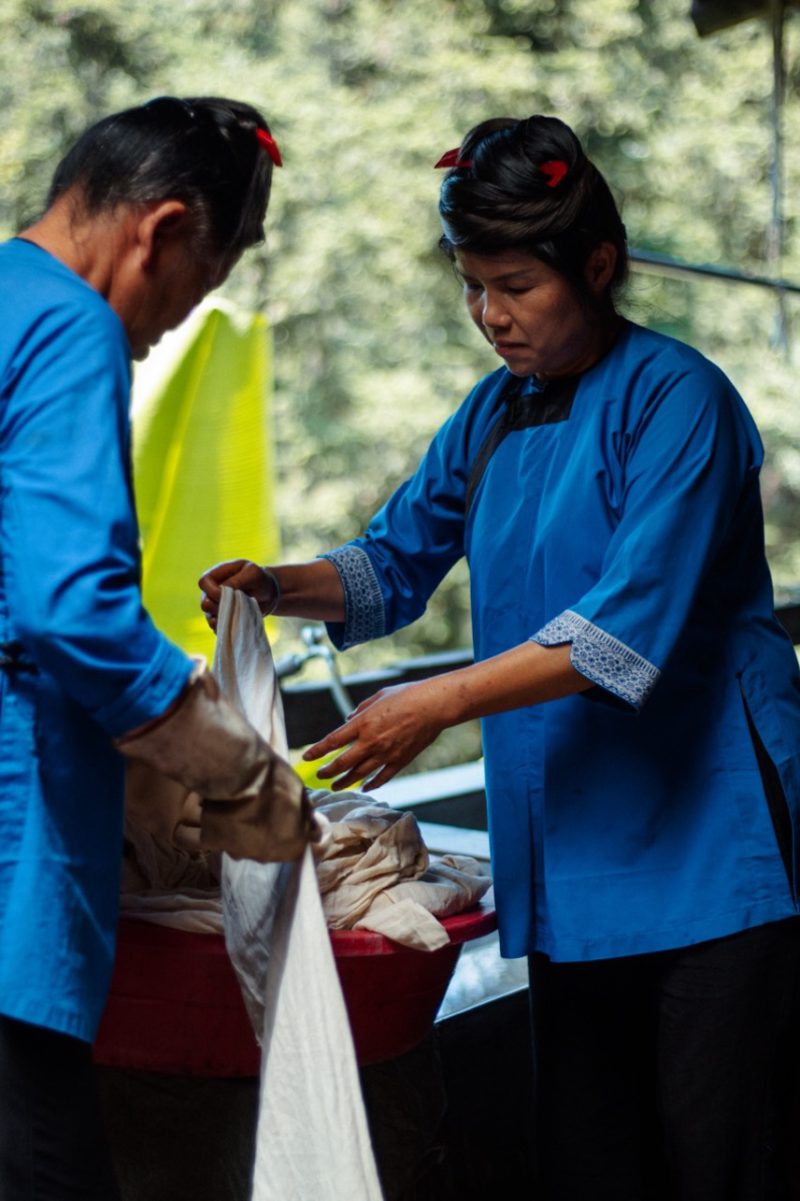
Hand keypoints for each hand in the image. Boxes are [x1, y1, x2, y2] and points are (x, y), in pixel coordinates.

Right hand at [198, 559, 277, 628]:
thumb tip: (222, 591)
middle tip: (237, 605)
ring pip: (210, 618)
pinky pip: (218, 628)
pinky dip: (228, 627)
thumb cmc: (260, 579)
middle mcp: (212, 592)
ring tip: (241, 612)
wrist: (269, 594)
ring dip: (226, 618)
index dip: (212, 590)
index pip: (203, 582)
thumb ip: (237, 580)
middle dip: (221, 606)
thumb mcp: (253, 573)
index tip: (228, 594)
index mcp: (217, 575)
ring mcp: (216, 607)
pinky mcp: (222, 620)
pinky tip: (239, 621)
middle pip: (205, 603)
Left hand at [303, 680, 449, 791]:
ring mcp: (386, 754)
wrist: (434, 706)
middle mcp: (371, 741)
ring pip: (359, 774)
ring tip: (335, 786)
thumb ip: (361, 709)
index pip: (332, 741)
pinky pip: (382, 777)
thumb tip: (349, 718)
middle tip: (319, 776)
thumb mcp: (378, 696)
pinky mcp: (400, 761)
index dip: (317, 751)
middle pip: (342, 763)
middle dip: (327, 772)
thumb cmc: (407, 695)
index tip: (306, 758)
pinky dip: (372, 783)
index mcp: (363, 723)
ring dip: (344, 781)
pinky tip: (365, 786)